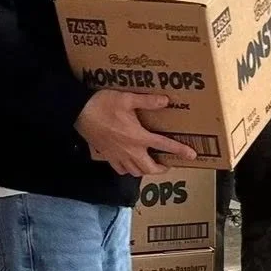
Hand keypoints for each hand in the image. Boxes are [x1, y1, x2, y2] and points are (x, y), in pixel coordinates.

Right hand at [75, 91, 197, 176]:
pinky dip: (128, 169)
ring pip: (135, 172)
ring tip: (150, 163)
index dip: (179, 150)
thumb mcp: (127, 99)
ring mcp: (117, 155)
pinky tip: (130, 161)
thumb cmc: (103, 105)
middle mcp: (129, 150)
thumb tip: (166, 101)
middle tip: (167, 163)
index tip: (191, 156)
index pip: (164, 145)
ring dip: (145, 170)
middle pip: (149, 168)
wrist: (78, 113)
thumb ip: (147, 101)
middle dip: (161, 168)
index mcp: (138, 137)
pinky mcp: (106, 156)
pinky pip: (120, 169)